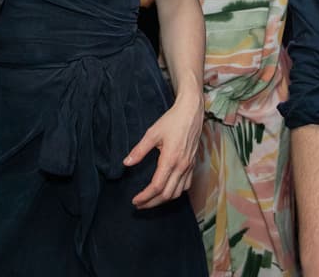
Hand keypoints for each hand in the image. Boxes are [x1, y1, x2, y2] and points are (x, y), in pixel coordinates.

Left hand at [123, 89, 202, 208]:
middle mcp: (181, 166)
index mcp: (170, 160)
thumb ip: (139, 150)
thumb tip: (126, 163)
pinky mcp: (192, 164)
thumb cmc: (172, 121)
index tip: (135, 201)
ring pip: (177, 193)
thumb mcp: (152, 133)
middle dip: (152, 203)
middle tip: (139, 205)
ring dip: (163, 200)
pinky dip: (175, 192)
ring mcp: (188, 166)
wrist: (191, 112)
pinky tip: (167, 191)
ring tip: (150, 200)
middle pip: (166, 194)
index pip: (156, 187)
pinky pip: (186, 185)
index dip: (145, 197)